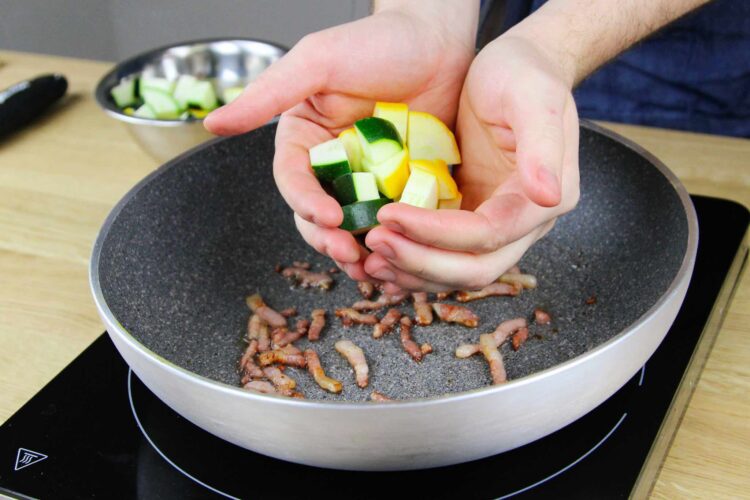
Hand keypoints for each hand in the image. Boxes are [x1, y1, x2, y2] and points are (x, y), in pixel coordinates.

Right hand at [205, 3, 477, 281]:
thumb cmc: (377, 41)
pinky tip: (403, 251)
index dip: (306, 203)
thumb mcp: (317, 62)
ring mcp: (370, 179)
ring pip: (355, 226)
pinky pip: (396, 220)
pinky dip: (396, 240)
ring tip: (373, 266)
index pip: (294, 181)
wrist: (440, 38)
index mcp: (305, 140)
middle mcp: (333, 164)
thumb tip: (213, 123)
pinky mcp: (404, 186)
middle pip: (319, 214)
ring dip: (359, 249)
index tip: (328, 217)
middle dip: (328, 238)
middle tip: (348, 253)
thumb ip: (267, 96)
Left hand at [364, 35, 579, 291]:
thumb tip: (549, 196)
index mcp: (544, 198)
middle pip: (474, 268)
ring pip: (457, 272)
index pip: (488, 233)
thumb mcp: (533, 97)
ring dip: (413, 272)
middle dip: (421, 262)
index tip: (389, 215)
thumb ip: (543, 146)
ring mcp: (498, 226)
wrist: (516, 67)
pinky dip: (413, 263)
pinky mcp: (471, 218)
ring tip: (369, 260)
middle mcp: (525, 223)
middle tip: (375, 244)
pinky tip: (380, 261)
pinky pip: (443, 255)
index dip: (437, 233)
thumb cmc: (523, 73)